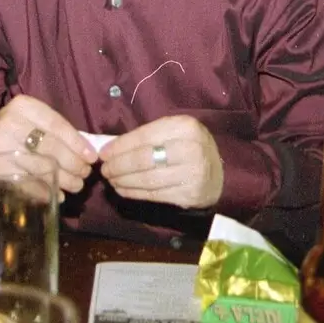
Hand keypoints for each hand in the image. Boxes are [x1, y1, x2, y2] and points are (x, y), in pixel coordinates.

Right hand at [0, 95, 96, 195]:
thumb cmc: (19, 131)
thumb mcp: (35, 121)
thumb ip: (58, 133)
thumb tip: (88, 154)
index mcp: (23, 106)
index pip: (56, 125)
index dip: (77, 143)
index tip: (92, 157)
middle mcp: (10, 123)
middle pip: (50, 147)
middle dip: (73, 163)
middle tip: (84, 174)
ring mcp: (0, 147)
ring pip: (41, 167)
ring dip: (63, 179)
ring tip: (76, 185)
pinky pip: (27, 183)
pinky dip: (45, 191)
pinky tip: (56, 194)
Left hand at [100, 115, 223, 209]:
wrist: (220, 174)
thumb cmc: (189, 148)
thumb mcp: (174, 132)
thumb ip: (147, 136)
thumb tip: (110, 147)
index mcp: (185, 127)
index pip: (144, 136)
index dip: (120, 146)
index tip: (103, 153)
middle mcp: (190, 149)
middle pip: (143, 159)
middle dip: (118, 165)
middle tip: (104, 169)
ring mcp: (192, 174)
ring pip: (146, 179)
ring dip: (122, 181)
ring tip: (111, 179)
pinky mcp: (189, 195)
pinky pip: (154, 195)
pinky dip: (133, 193)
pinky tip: (123, 189)